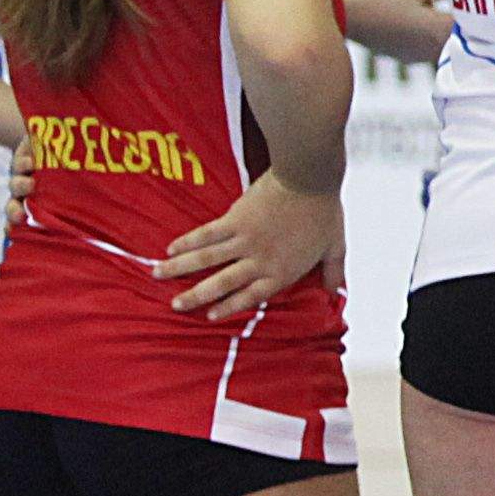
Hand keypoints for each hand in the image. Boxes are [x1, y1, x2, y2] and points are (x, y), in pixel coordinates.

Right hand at [161, 174, 340, 319]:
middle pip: (222, 284)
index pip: (251, 297)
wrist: (308, 179)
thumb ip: (334, 272)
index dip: (229, 307)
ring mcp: (244, 241)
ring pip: (206, 261)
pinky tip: (170, 249)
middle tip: (175, 305)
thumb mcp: (335, 247)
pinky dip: (187, 242)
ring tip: (157, 275)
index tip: (211, 316)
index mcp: (282, 272)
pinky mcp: (234, 220)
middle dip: (196, 296)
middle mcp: (259, 261)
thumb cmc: (323, 211)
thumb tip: (336, 292)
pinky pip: (206, 235)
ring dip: (180, 269)